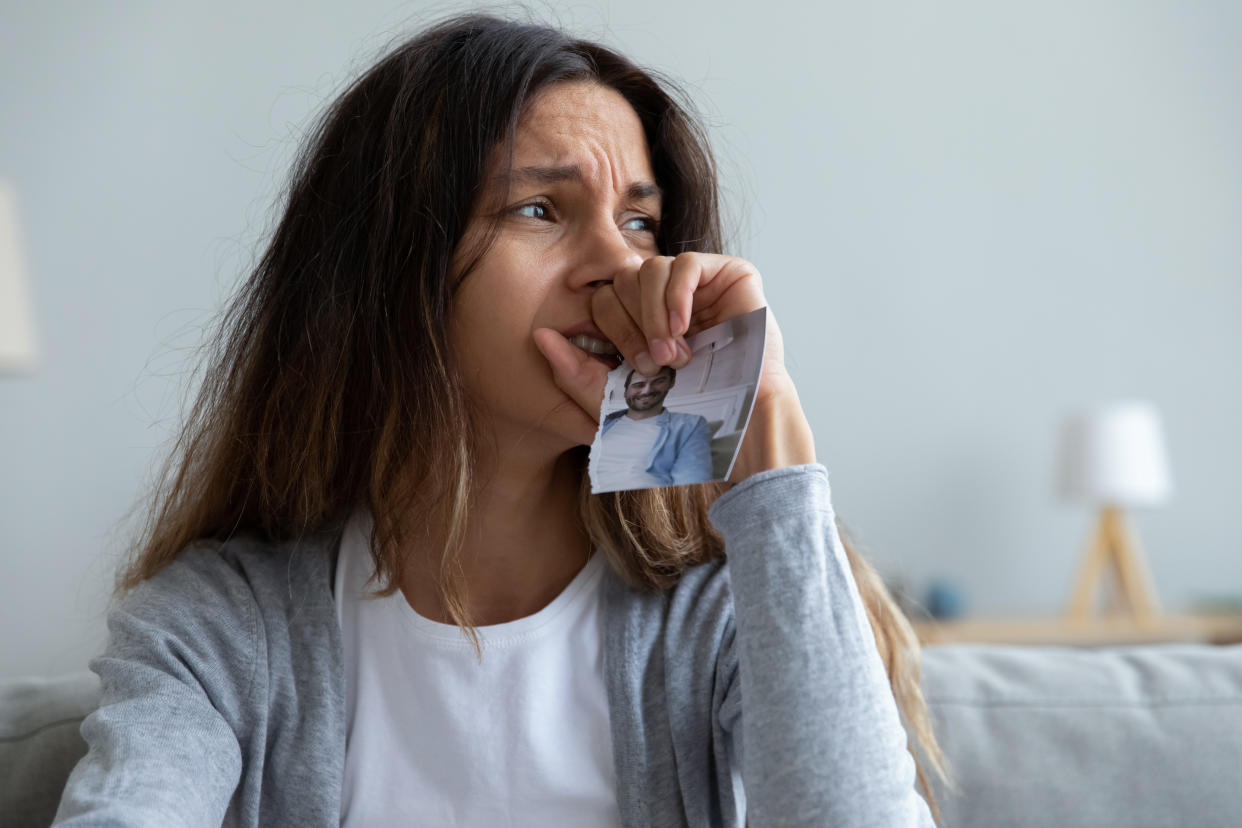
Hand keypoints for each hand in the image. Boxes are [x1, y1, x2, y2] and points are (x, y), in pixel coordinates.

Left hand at [534, 252, 814, 481]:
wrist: (738, 424)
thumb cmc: (684, 414)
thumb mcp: (615, 398)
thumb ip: (574, 371)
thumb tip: (539, 336)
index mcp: (640, 318)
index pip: (604, 299)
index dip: (613, 330)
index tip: (636, 368)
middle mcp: (667, 296)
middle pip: (623, 279)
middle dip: (633, 326)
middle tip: (657, 364)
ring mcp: (700, 284)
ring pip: (650, 268)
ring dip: (655, 316)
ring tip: (674, 353)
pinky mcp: (731, 275)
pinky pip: (686, 264)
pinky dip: (677, 297)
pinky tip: (685, 328)